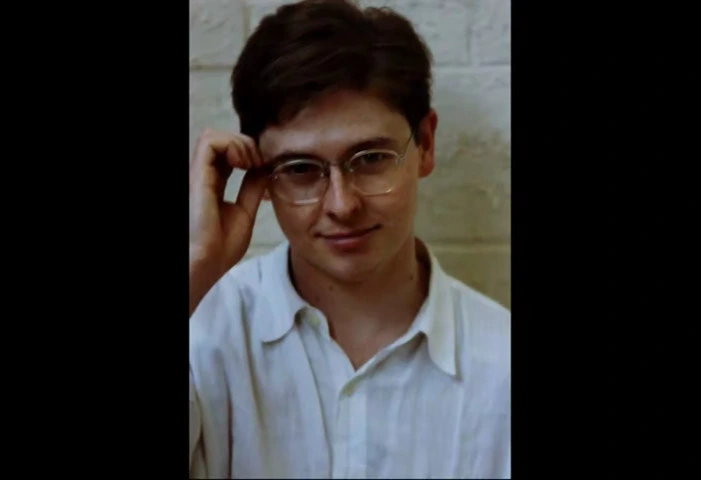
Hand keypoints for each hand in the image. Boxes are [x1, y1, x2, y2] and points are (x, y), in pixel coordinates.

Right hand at [189, 129, 266, 314]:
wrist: (207, 262)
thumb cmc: (220, 246)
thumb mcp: (245, 211)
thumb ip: (252, 188)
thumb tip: (263, 168)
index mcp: (214, 183)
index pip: (230, 153)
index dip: (251, 152)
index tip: (266, 168)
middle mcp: (204, 175)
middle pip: (223, 140)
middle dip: (248, 144)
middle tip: (261, 164)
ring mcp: (199, 173)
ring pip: (214, 135)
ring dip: (240, 143)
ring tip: (252, 163)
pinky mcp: (197, 174)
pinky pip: (210, 140)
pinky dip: (232, 145)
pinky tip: (245, 164)